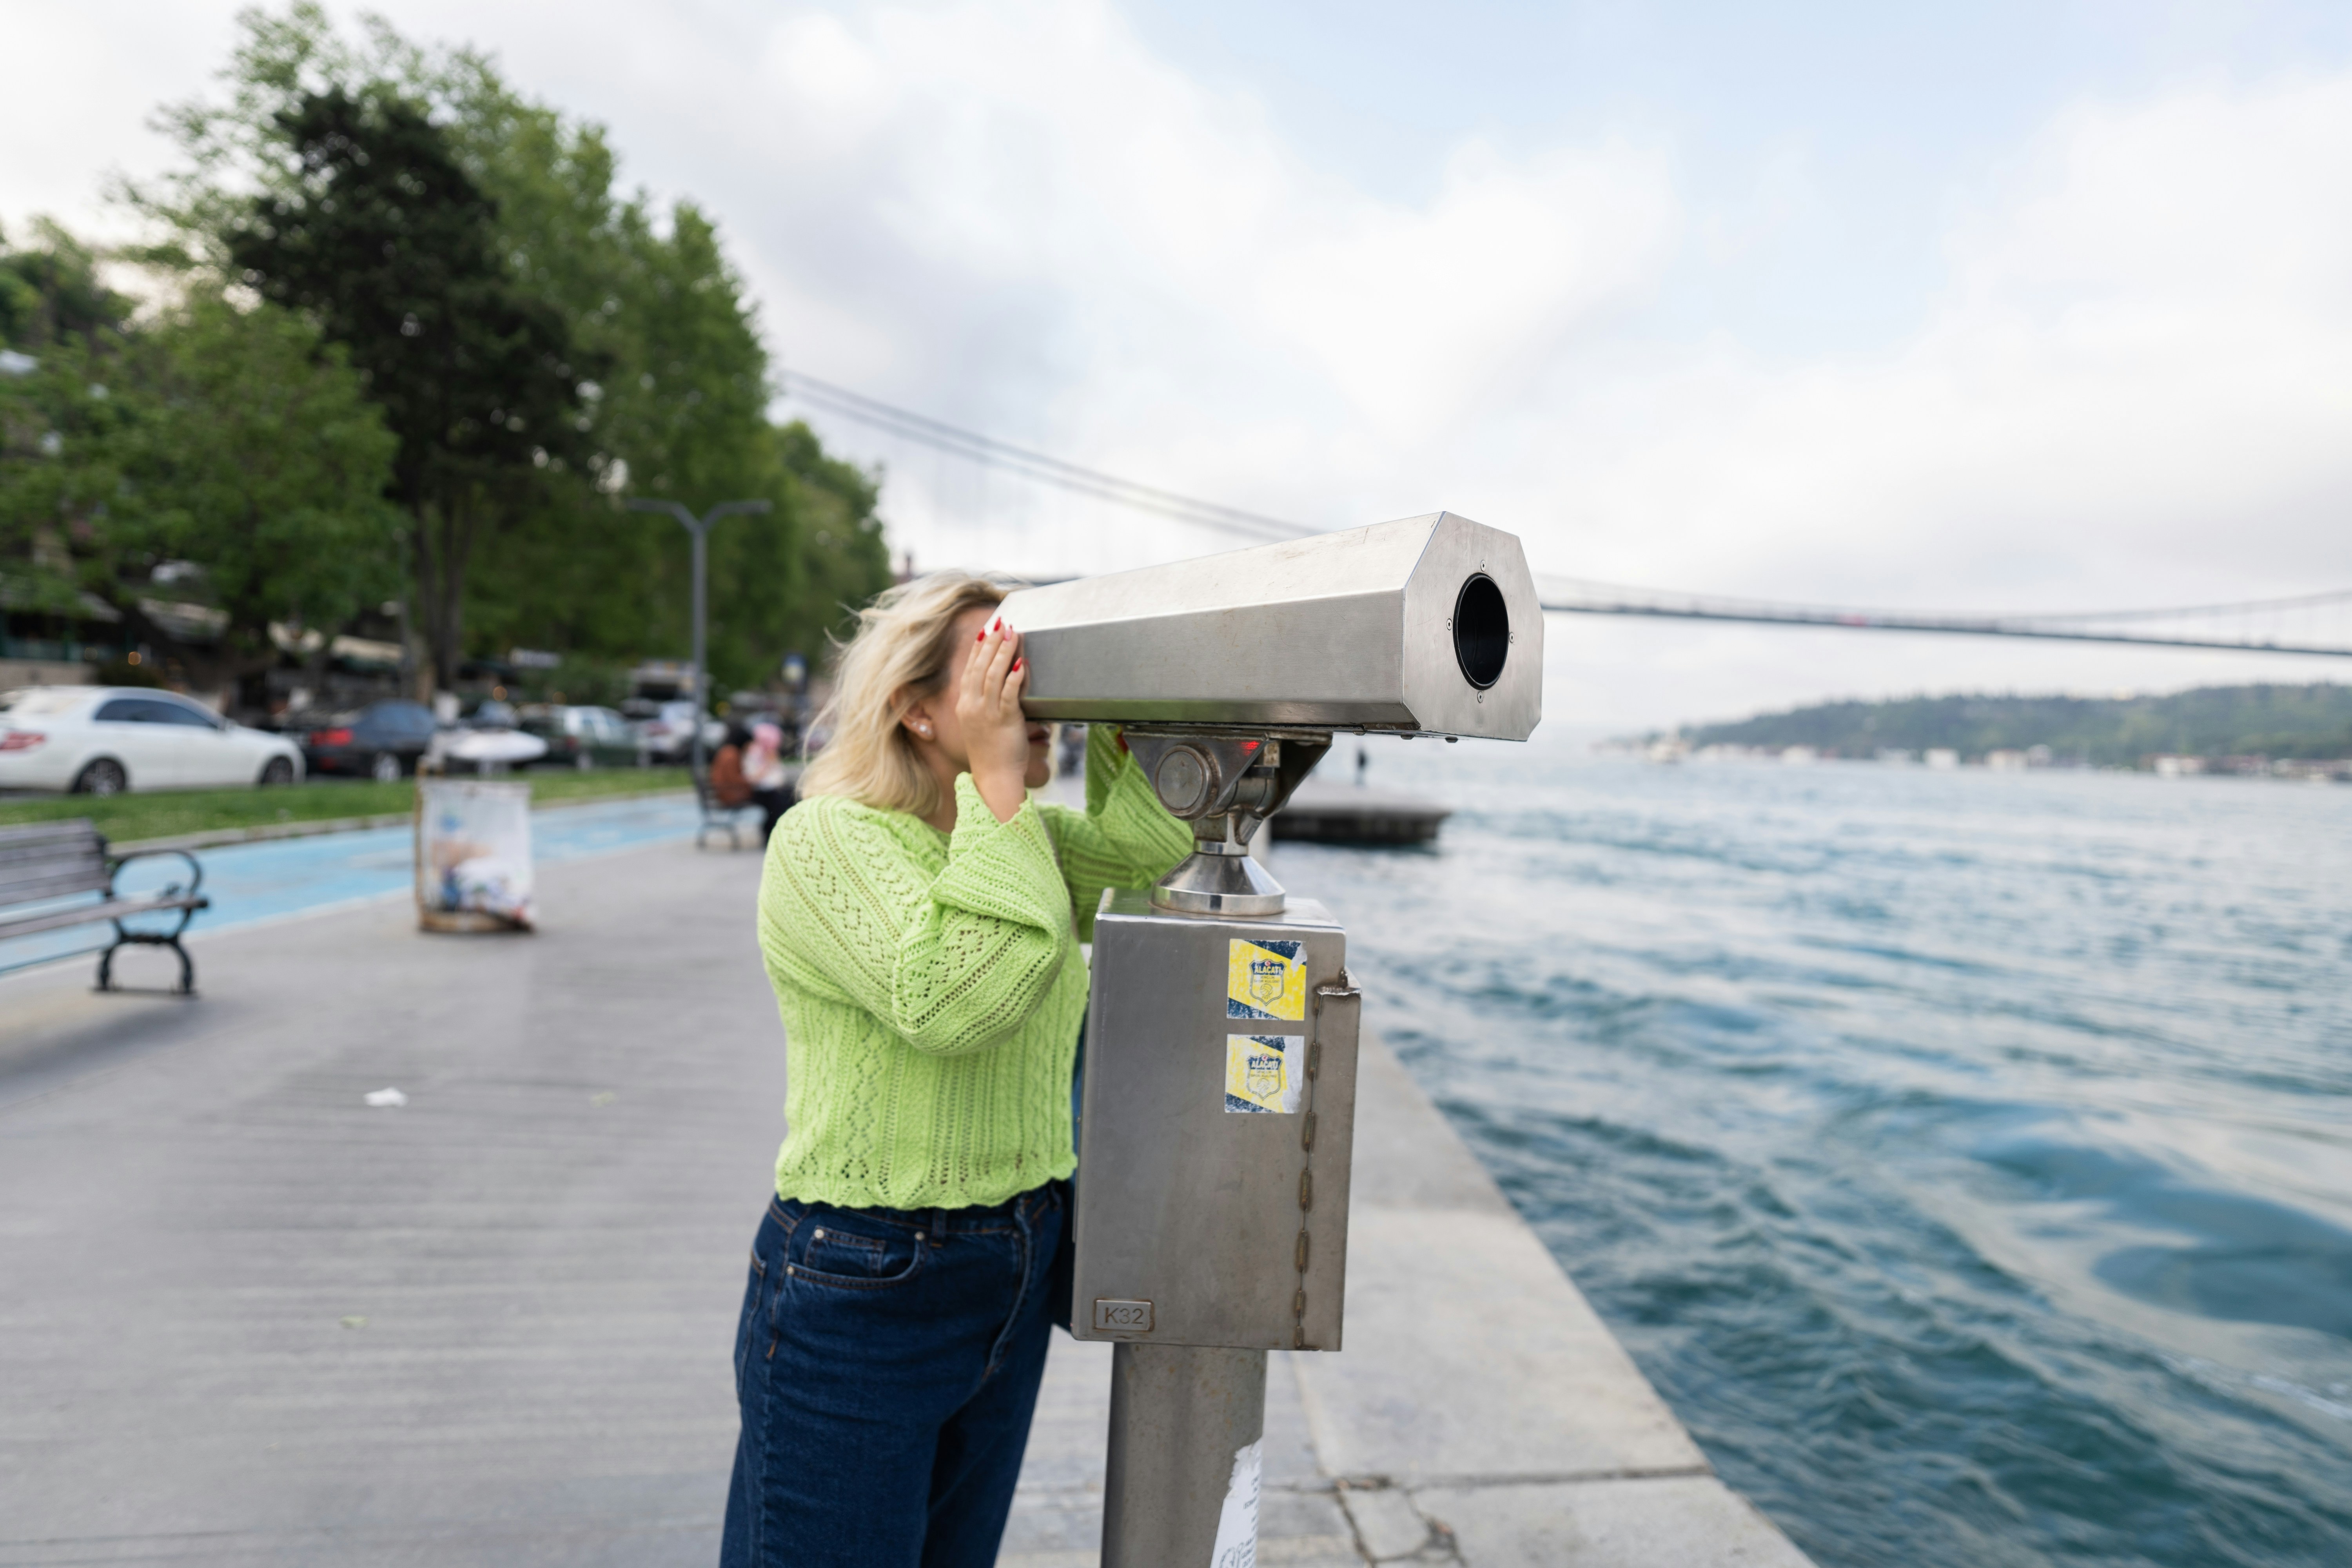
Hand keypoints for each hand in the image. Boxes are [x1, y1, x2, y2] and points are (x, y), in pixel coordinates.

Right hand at [956, 616, 1029, 822]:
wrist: (994, 778)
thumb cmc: (992, 754)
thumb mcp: (981, 725)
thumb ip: (986, 705)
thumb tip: (1001, 686)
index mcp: (965, 706)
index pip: (969, 670)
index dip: (978, 648)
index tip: (986, 630)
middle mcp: (971, 706)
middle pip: (979, 667)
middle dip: (991, 643)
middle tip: (1001, 624)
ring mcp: (986, 713)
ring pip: (992, 675)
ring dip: (1003, 653)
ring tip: (1013, 634)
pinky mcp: (1003, 720)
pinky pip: (1008, 694)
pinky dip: (1015, 677)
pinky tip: (1022, 663)